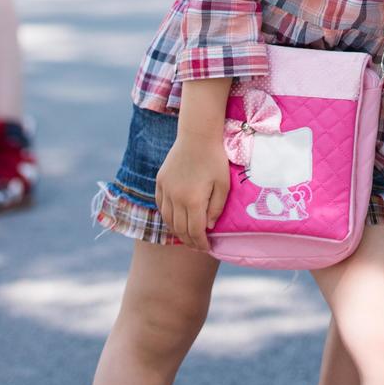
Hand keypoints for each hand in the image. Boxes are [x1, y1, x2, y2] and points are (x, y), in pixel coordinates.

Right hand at [155, 133, 229, 253]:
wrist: (197, 136)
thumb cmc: (215, 159)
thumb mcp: (223, 184)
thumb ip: (216, 208)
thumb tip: (208, 226)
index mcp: (193, 200)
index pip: (195, 231)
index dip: (201, 243)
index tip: (207, 248)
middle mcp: (175, 198)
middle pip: (180, 229)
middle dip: (190, 241)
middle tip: (198, 246)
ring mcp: (165, 190)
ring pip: (168, 219)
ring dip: (177, 231)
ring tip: (187, 236)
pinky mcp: (160, 182)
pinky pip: (161, 205)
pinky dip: (168, 216)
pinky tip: (175, 219)